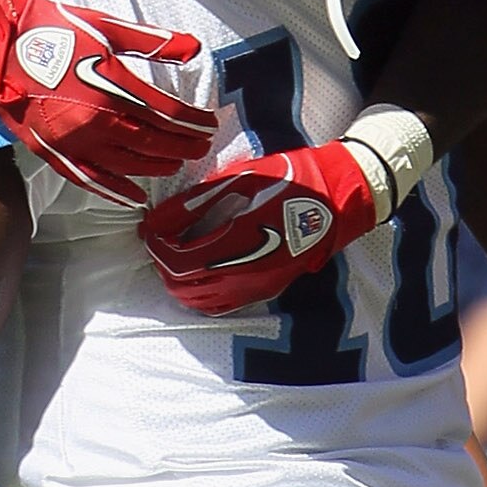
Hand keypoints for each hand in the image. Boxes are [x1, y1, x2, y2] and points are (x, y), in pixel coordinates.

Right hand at [0, 0, 215, 203]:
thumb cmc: (51, 29)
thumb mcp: (106, 27)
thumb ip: (153, 42)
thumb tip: (193, 48)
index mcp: (111, 87)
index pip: (167, 114)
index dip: (192, 122)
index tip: (208, 125)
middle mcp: (96, 121)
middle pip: (153, 142)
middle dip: (181, 146)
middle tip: (200, 148)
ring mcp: (74, 142)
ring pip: (128, 164)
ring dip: (157, 166)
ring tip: (175, 163)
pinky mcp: (54, 153)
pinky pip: (92, 180)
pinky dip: (117, 190)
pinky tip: (136, 196)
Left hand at [143, 140, 383, 314]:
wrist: (335, 200)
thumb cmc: (289, 181)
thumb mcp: (238, 181)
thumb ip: (193, 203)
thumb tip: (156, 219)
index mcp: (238, 244)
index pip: (178, 261)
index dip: (157, 247)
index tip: (150, 229)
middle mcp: (244, 274)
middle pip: (182, 287)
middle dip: (164, 264)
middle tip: (162, 239)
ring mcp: (255, 287)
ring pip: (198, 301)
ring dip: (180, 280)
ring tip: (180, 253)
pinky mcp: (263, 291)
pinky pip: (220, 305)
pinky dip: (201, 292)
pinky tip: (202, 269)